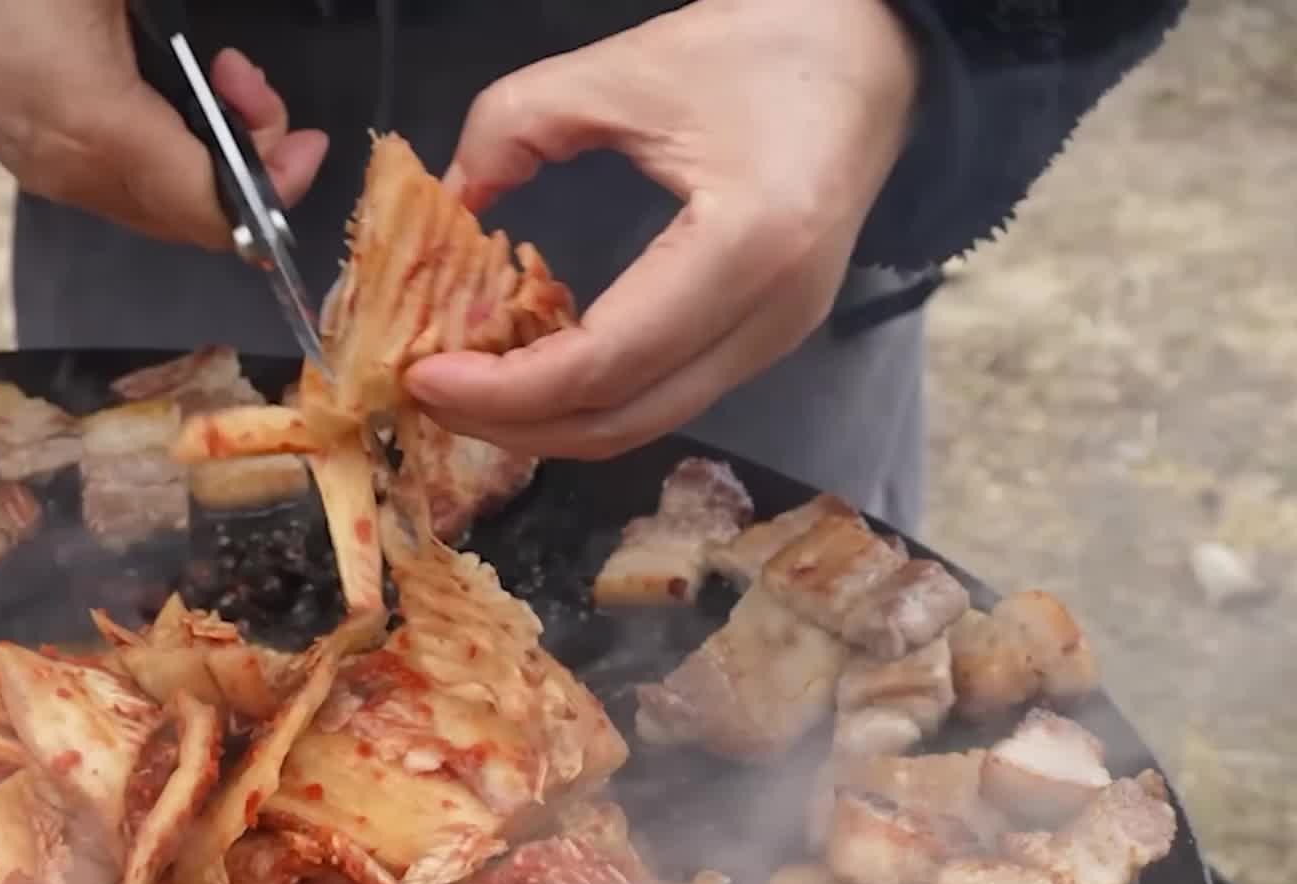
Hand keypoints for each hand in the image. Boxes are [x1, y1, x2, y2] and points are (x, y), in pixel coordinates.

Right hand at [0, 0, 326, 248]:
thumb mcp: (110, 1)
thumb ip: (184, 53)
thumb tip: (239, 85)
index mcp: (100, 130)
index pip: (213, 206)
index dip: (274, 187)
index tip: (307, 142)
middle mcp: (78, 174)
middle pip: (196, 218)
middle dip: (249, 162)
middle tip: (248, 83)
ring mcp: (53, 176)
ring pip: (164, 204)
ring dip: (208, 153)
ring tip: (215, 77)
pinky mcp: (39, 165)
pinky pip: (127, 186)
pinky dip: (168, 154)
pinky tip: (162, 97)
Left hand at [402, 0, 917, 458]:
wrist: (874, 49)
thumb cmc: (761, 47)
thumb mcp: (624, 68)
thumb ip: (516, 124)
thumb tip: (449, 199)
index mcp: (746, 247)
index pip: (601, 365)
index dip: (500, 389)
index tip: (422, 374)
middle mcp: (771, 316)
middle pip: (620, 422)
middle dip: (511, 423)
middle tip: (427, 394)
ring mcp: (779, 338)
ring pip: (644, 424)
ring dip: (547, 421)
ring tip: (467, 389)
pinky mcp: (770, 339)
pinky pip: (665, 396)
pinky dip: (588, 398)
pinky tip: (529, 367)